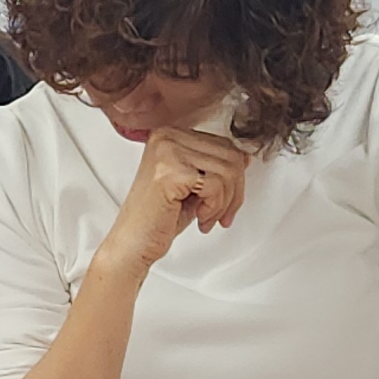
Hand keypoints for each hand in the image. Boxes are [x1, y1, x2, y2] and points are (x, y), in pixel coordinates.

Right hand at [98, 125, 249, 274]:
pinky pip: (215, 185)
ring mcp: (167, 151)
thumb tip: (244, 158)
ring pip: (228, 171)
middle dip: (234, 192)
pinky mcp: (170, 172)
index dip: (234, 177)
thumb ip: (214, 166)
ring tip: (207, 217)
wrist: (133, 244)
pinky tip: (200, 218)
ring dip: (224, 203)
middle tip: (220, 214)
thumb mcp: (194, 185)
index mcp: (170, 134)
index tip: (226, 200)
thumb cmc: (158, 218)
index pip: (224, 144)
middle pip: (230, 156)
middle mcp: (166, 137)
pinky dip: (215, 208)